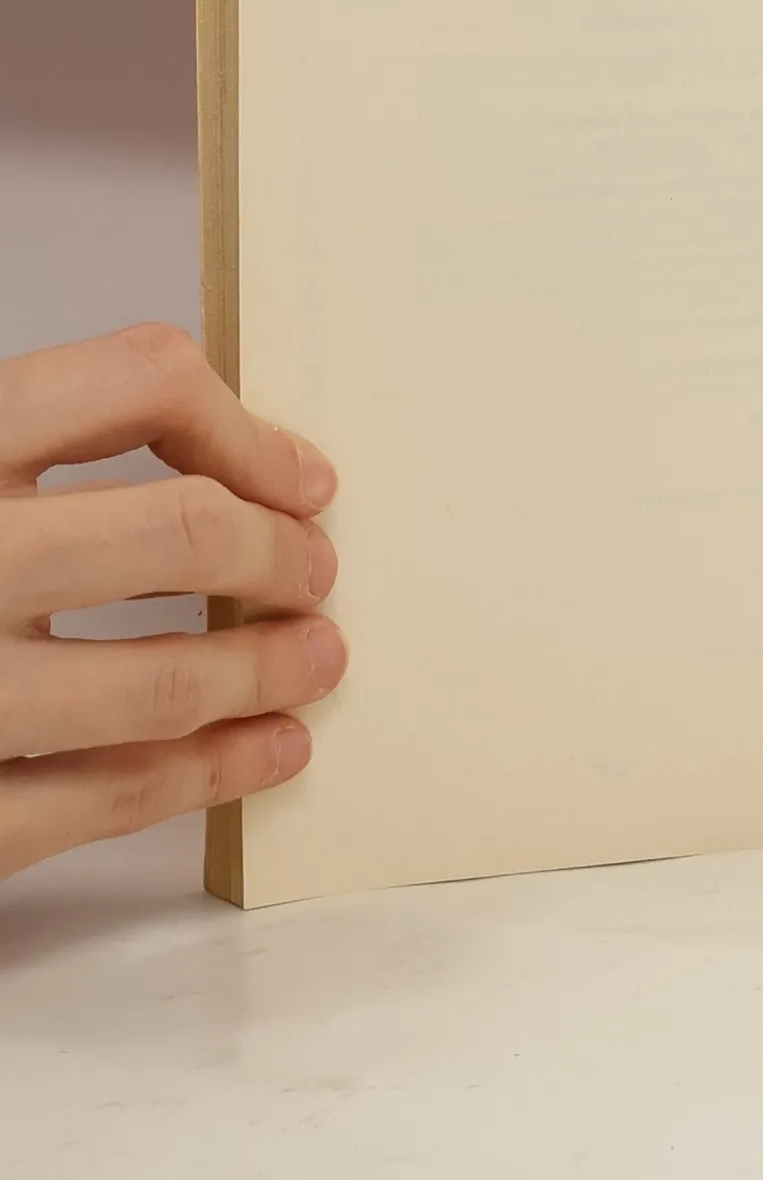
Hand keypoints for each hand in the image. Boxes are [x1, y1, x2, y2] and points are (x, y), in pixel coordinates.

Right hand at [0, 325, 345, 880]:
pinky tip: (264, 753)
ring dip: (267, 672)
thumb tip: (225, 466)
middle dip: (279, 557)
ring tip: (317, 662)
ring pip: (157, 681)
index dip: (246, 428)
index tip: (301, 479)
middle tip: (316, 575)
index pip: (136, 380)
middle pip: (181, 532)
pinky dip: (207, 774)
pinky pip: (97, 799)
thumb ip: (22, 450)